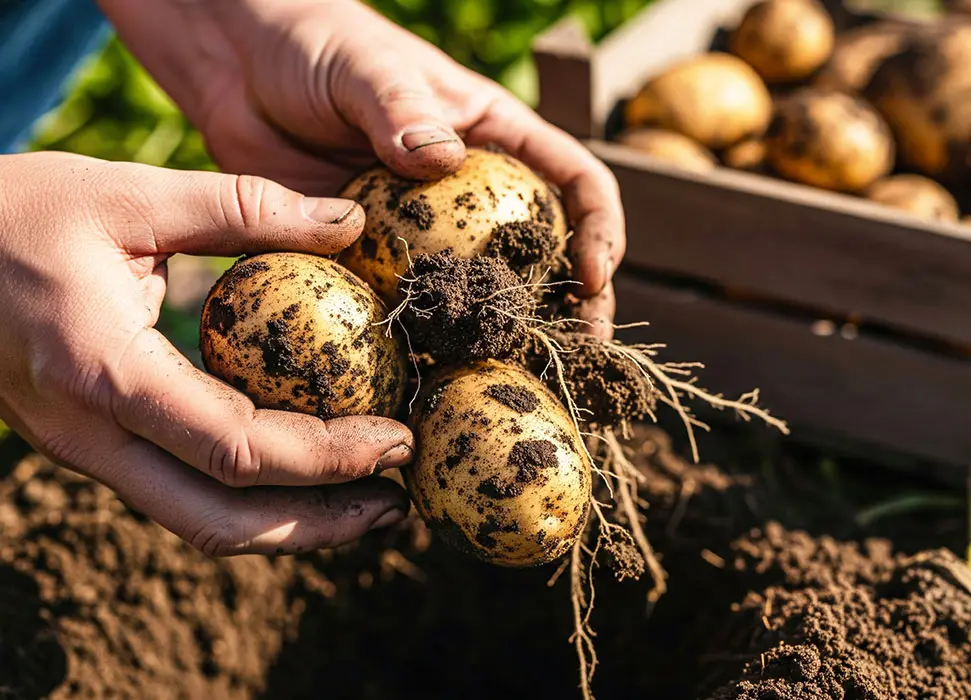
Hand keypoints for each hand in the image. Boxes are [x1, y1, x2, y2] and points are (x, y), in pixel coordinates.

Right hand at [0, 151, 412, 555]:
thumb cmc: (15, 210)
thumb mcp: (128, 193)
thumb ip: (244, 206)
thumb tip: (353, 224)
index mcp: (101, 373)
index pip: (233, 451)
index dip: (326, 458)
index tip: (398, 442)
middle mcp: (88, 435)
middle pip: (218, 521)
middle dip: (319, 524)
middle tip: (398, 503)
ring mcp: (82, 451)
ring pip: (196, 523)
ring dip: (290, 525)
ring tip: (370, 503)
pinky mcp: (89, 446)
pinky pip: (179, 493)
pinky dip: (250, 498)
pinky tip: (306, 473)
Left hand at [99, 0, 624, 336]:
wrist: (237, 66)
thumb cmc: (318, 44)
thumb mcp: (366, 66)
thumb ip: (401, 108)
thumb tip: (439, 157)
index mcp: (497, 141)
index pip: (576, 184)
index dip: (600, 230)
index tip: (594, 276)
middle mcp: (473, 197)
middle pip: (544, 257)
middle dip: (572, 308)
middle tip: (580, 356)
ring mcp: (425, 236)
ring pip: (480, 297)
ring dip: (501, 340)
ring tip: (518, 382)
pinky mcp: (373, 263)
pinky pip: (406, 311)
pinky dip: (421, 346)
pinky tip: (428, 377)